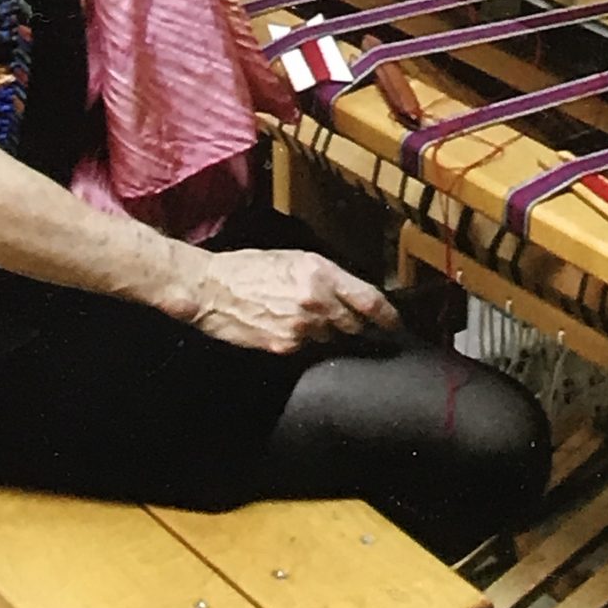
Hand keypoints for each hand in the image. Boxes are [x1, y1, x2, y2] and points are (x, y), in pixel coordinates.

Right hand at [185, 248, 399, 353]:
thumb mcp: (294, 259)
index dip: (387, 315)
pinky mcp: (286, 347)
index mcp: (320, 272)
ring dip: (328, 333)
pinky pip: (309, 349)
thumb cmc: (250, 268)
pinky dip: (306, 342)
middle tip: (352, 323)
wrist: (212, 289)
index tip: (394, 323)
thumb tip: (352, 294)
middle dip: (356, 326)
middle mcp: (316, 301)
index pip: (369, 300)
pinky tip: (289, 328)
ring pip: (332, 338)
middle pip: (354, 325)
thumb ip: (326, 277)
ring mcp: (302, 328)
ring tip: (308, 320)